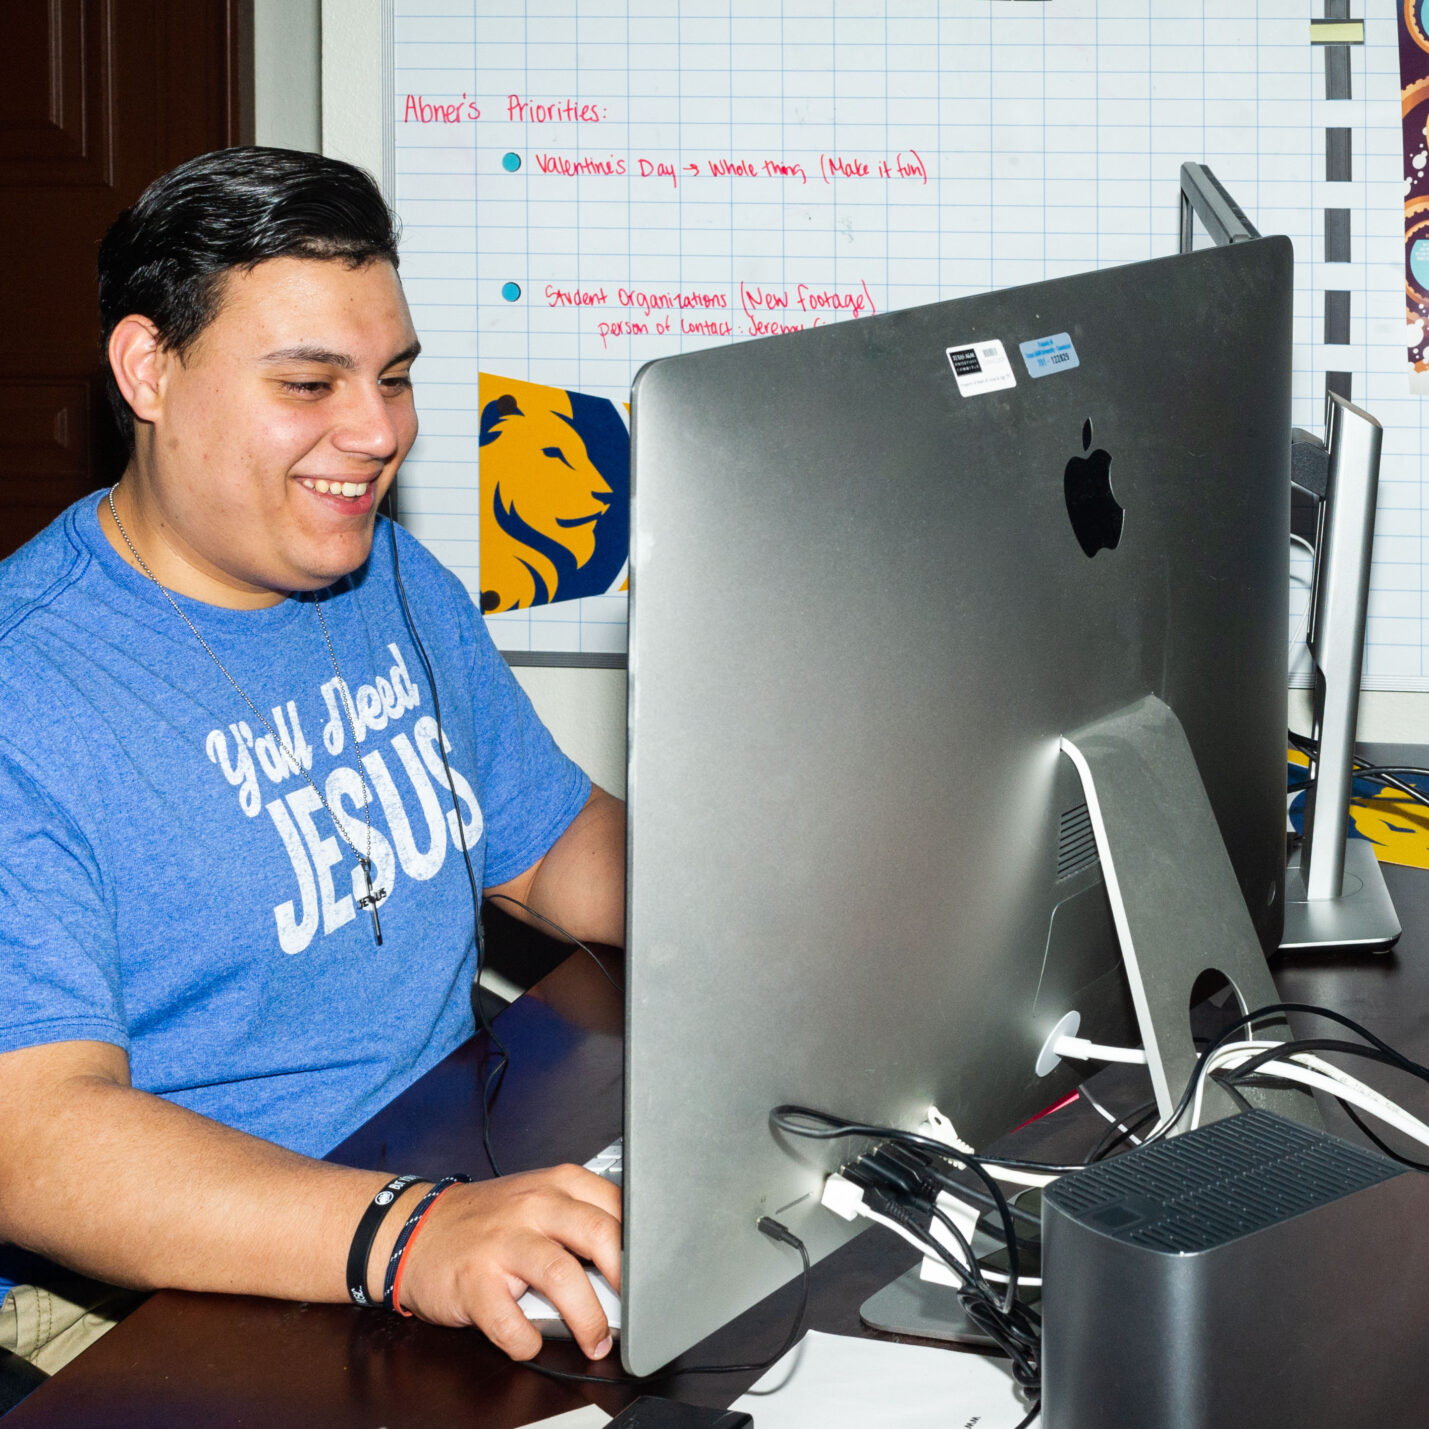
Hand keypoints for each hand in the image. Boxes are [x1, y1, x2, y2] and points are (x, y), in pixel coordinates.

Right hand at [392, 1165, 621, 1360]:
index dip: (641, 1244)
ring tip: (596, 1341)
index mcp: (556, 1184)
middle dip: (625, 1280)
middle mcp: (532, 1206)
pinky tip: (531, 1342)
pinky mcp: (474, 1281)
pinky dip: (528, 1341)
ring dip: (587, 1318)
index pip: (615, 1206)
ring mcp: (502, 1242)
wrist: (415, 1230)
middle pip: (598, 1235)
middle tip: (634, 1311)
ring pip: (562, 1276)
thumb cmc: (488, 1220)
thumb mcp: (537, 1201)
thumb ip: (579, 1219)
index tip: (651, 1273)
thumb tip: (629, 1262)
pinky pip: (512, 1322)